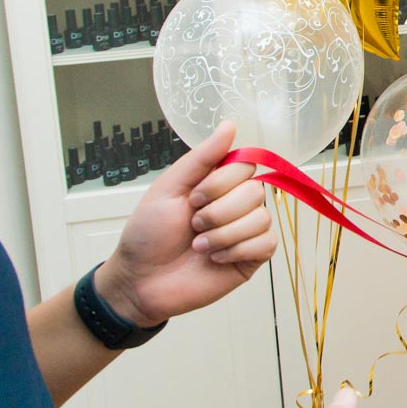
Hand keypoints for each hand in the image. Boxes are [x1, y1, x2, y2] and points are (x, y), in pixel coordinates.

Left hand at [94, 122, 275, 327]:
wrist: (139, 282)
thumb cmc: (148, 235)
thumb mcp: (168, 188)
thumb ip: (201, 158)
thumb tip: (229, 125)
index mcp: (218, 183)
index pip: (245, 166)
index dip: (222, 183)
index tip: (193, 199)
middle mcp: (236, 204)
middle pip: (256, 191)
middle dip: (219, 212)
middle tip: (194, 225)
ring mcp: (246, 231)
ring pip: (262, 218)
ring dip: (224, 234)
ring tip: (200, 246)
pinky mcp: (251, 257)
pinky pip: (266, 243)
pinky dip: (237, 250)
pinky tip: (215, 258)